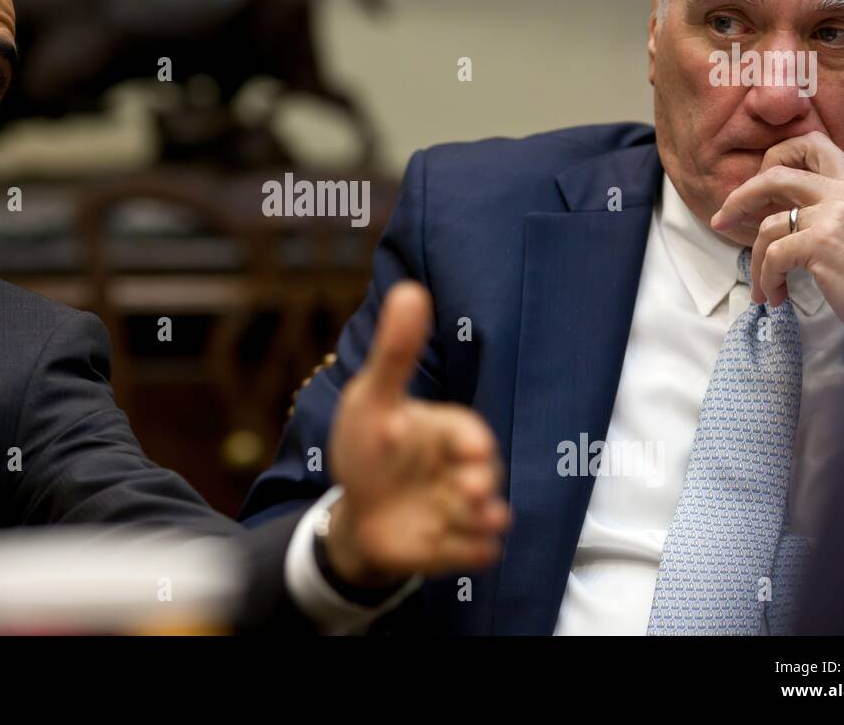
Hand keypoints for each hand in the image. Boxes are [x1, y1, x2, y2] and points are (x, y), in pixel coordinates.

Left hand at [324, 281, 508, 586]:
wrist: (357, 511)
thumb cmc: (369, 447)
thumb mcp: (373, 400)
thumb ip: (396, 352)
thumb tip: (410, 289)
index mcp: (444, 432)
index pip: (468, 433)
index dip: (471, 441)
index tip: (471, 449)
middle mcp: (459, 471)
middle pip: (483, 475)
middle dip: (482, 482)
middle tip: (470, 488)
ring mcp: (459, 511)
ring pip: (485, 517)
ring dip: (484, 520)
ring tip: (484, 521)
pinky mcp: (453, 548)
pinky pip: (473, 555)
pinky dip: (467, 553)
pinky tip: (453, 550)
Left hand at [711, 131, 843, 374]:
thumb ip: (827, 206)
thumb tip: (772, 204)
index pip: (811, 142)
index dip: (776, 157)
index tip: (759, 187)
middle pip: (775, 174)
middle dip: (739, 198)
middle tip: (721, 221)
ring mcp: (834, 216)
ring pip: (767, 226)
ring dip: (755, 261)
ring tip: (764, 286)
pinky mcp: (821, 244)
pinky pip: (771, 256)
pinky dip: (766, 279)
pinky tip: (775, 296)